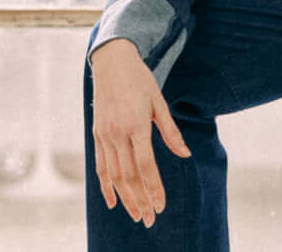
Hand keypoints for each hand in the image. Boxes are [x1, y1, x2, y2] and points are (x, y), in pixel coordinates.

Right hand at [90, 38, 191, 228]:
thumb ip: (170, 131)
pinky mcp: (96, 134)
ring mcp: (104, 135)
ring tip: (136, 215)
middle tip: (149, 220)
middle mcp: (117, 133)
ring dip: (125, 198)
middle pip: (129, 175)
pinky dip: (105, 186)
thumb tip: (185, 154)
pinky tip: (113, 201)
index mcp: (136, 124)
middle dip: (140, 200)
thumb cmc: (139, 80)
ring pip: (113, 175)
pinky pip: (100, 166)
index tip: (161, 206)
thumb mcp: (158, 102)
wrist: (111, 61)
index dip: (154, 188)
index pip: (146, 165)